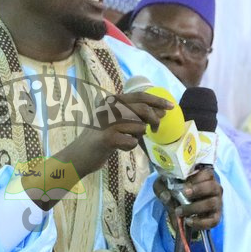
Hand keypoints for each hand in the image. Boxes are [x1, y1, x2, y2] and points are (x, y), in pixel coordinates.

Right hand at [57, 89, 173, 178]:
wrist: (79, 156)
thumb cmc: (102, 139)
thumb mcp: (119, 122)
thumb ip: (136, 116)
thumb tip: (161, 112)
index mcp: (111, 100)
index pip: (140, 96)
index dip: (157, 100)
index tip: (171, 107)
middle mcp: (108, 107)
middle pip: (142, 109)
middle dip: (154, 119)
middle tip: (155, 129)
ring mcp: (106, 122)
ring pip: (138, 126)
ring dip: (138, 135)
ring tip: (128, 138)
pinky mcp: (106, 138)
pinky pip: (131, 141)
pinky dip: (130, 145)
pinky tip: (121, 146)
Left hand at [157, 165, 221, 238]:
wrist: (180, 211)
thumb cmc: (175, 192)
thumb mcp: (164, 187)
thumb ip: (161, 188)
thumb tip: (166, 196)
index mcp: (204, 177)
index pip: (207, 173)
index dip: (197, 177)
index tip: (185, 182)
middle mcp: (214, 188)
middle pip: (212, 186)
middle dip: (199, 190)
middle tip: (185, 193)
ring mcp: (217, 203)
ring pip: (212, 203)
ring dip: (194, 207)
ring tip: (180, 211)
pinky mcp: (216, 217)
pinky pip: (213, 221)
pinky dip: (200, 222)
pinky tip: (188, 221)